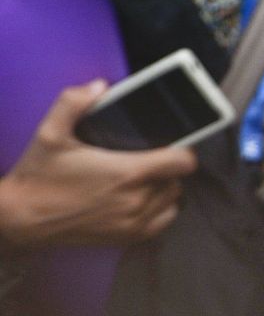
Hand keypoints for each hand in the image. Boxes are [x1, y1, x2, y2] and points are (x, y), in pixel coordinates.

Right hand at [0, 82, 196, 250]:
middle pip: (178, 179)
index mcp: (127, 173)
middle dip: (168, 166)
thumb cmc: (38, 175)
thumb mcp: (50, 133)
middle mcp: (135, 201)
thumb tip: (98, 86)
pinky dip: (160, 210)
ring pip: (172, 200)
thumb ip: (73, 102)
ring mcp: (131, 223)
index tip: (172, 142)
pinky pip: (162, 222)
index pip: (183, 161)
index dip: (183, 148)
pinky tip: (144, 197)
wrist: (19, 219)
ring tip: (146, 176)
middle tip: (150, 156)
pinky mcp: (124, 238)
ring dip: (164, 187)